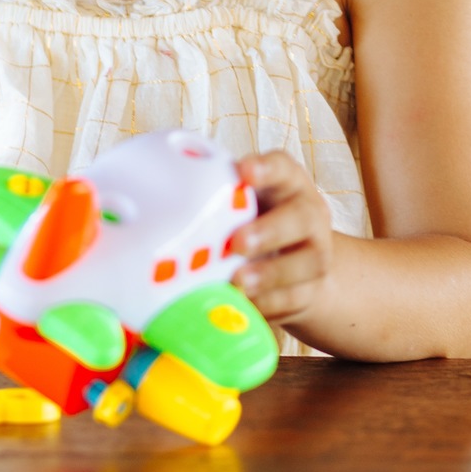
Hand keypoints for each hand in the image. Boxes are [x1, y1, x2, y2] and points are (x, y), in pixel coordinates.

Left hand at [231, 151, 334, 326]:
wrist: (296, 267)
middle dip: (269, 231)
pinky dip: (269, 303)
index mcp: (287, 183)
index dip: (266, 168)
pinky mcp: (311, 290)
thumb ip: (217, 199)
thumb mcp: (241, 203)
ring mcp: (315, 253)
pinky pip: (295, 298)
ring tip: (238, 282)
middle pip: (301, 218)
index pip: (282, 167)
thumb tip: (155, 205)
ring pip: (308, 262)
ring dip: (271, 274)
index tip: (243, 172)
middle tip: (236, 243)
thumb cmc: (254, 222)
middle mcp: (308, 214)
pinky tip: (245, 304)